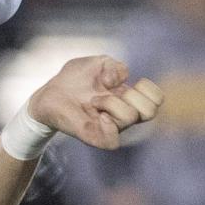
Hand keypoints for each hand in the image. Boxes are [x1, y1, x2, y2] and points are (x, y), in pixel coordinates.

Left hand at [28, 55, 161, 150]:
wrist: (49, 93)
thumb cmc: (74, 79)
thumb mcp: (97, 63)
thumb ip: (114, 66)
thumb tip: (119, 80)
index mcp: (127, 97)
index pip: (156, 100)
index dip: (149, 88)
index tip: (128, 80)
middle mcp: (123, 114)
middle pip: (151, 111)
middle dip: (134, 95)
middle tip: (110, 91)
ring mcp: (110, 127)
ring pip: (130, 117)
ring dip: (110, 102)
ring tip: (92, 100)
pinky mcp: (94, 137)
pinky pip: (113, 141)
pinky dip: (108, 125)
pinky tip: (97, 115)